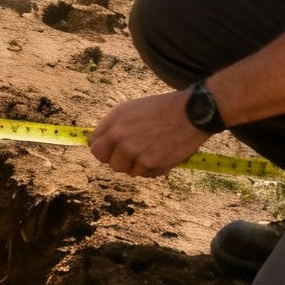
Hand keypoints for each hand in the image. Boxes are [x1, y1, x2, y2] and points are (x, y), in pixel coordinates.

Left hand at [87, 91, 209, 177]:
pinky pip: (144, 174)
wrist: (189, 113)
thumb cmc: (160, 109)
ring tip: (150, 150)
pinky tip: (160, 154)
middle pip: (109, 163)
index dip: (105, 150)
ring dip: (136, 165)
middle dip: (119, 160)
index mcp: (114, 123)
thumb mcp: (130, 109)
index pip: (95, 148)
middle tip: (133, 153)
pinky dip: (151, 168)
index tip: (112, 151)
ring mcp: (135, 153)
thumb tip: (96, 142)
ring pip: (127, 171)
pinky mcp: (151, 165)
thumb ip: (111, 126)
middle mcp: (121, 138)